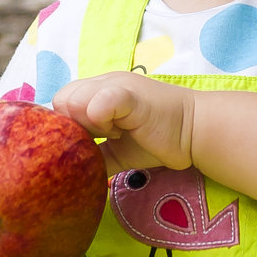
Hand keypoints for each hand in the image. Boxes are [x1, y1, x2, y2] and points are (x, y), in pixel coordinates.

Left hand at [52, 71, 195, 173]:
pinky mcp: (128, 94)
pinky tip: (119, 132)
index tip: (92, 141)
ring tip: (112, 133)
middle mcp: (103, 82)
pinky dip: (100, 121)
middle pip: (61, 99)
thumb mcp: (117, 151)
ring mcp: (115, 84)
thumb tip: (71, 175)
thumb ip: (94, 155)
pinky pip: (97, 103)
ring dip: (87, 124)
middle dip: (74, 125)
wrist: (195, 132)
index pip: (61, 102)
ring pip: (72, 100)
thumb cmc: (158, 141)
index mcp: (98, 91)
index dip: (68, 126)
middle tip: (101, 137)